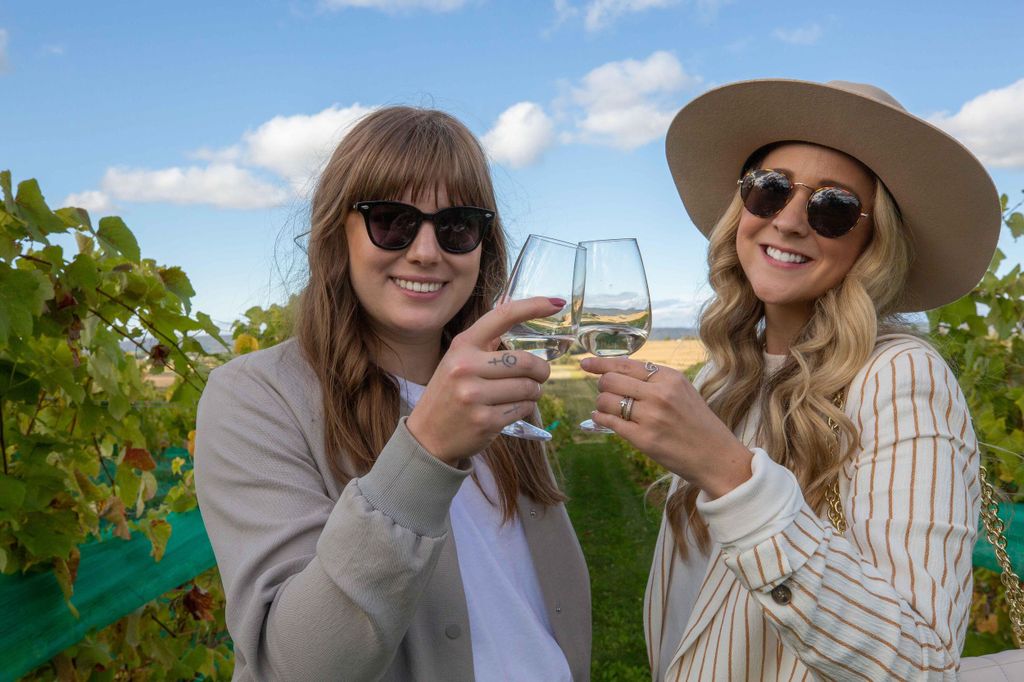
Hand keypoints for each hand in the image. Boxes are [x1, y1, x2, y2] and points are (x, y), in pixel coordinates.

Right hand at [406, 296, 562, 463]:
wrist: (427, 436)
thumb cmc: (449, 393)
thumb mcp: (457, 360)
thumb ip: (484, 342)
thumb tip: (515, 310)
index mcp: (462, 345)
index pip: (502, 316)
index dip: (533, 306)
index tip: (556, 302)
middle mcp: (465, 367)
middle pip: (525, 361)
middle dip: (541, 370)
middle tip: (540, 376)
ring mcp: (474, 395)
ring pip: (528, 388)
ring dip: (534, 392)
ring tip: (522, 394)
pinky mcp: (484, 421)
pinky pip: (523, 409)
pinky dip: (525, 408)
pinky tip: (511, 409)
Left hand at [580, 357, 752, 497]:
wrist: (717, 457)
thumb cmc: (698, 424)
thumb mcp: (683, 391)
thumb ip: (654, 381)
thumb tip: (617, 372)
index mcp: (670, 377)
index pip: (625, 364)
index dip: (601, 363)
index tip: (585, 364)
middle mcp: (659, 394)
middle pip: (611, 380)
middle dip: (602, 385)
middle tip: (606, 392)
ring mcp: (651, 417)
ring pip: (606, 400)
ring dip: (601, 404)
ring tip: (609, 409)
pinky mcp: (644, 439)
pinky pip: (609, 422)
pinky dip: (600, 418)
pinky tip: (600, 418)